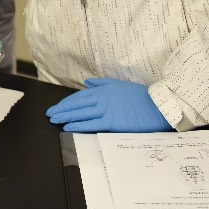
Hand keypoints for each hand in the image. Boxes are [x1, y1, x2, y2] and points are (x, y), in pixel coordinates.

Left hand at [46, 78, 172, 132]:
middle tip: (49, 114)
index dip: (66, 102)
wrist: (158, 106)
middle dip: (62, 109)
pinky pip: (92, 124)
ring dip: (66, 117)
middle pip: (77, 105)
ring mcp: (107, 110)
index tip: (57, 106)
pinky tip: (68, 126)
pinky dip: (78, 125)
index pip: (79, 97)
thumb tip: (86, 83)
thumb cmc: (140, 96)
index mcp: (103, 90)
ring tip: (55, 120)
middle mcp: (103, 99)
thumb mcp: (119, 85)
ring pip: (81, 114)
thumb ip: (101, 83)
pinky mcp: (112, 122)